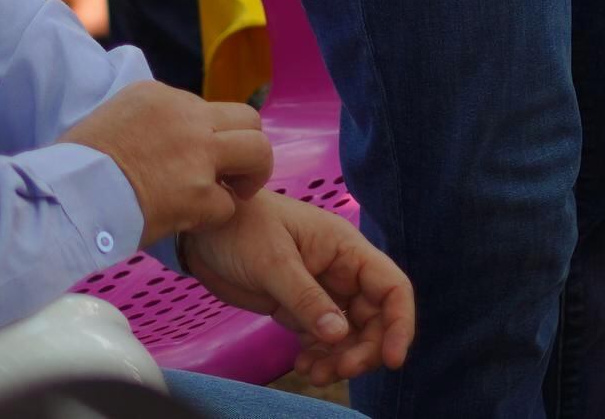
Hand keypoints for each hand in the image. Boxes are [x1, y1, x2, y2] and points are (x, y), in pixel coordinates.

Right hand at [62, 82, 271, 244]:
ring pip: (258, 152)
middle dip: (248, 147)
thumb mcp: (109, 117)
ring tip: (234, 194)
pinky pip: (228, 204)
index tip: (199, 157)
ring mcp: (197, 154)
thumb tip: (154, 134)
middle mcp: (186, 117)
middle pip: (249, 119)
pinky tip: (195, 222)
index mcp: (160, 96)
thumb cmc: (73, 166)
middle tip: (236, 173)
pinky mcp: (198, 193)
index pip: (207, 108)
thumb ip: (144, 120)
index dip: (210, 135)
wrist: (65, 197)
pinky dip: (215, 216)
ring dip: (250, 177)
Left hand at [178, 190, 416, 386]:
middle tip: (340, 371)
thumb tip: (339, 335)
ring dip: (340, 359)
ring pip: (349, 334)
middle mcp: (342, 273)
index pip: (391, 287)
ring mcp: (322, 292)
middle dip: (365, 349)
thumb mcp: (273, 262)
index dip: (400, 323)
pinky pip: (322, 339)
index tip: (391, 359)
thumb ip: (306, 298)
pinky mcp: (299, 309)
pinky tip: (303, 365)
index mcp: (347, 250)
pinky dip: (319, 357)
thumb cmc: (241, 229)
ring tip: (314, 374)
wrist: (204, 231)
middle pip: (375, 318)